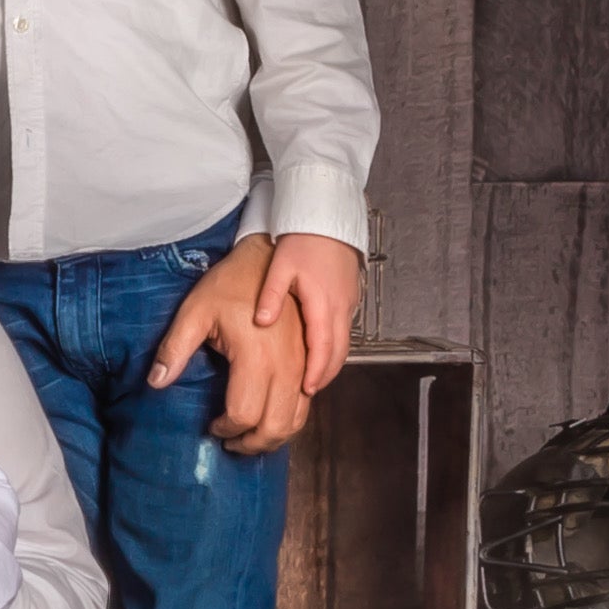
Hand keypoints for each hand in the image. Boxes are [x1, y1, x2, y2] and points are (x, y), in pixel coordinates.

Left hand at [147, 235, 309, 452]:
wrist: (268, 259)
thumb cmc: (230, 283)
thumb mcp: (195, 311)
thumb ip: (175, 349)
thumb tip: (155, 382)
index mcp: (256, 356)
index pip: (244, 414)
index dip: (225, 429)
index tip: (211, 426)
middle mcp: (287, 366)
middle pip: (275, 426)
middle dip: (251, 444)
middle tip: (230, 442)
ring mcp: (303, 365)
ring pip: (296, 420)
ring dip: (273, 437)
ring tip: (248, 437)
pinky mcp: (310, 362)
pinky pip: (307, 404)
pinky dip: (289, 420)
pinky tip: (269, 418)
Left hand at [254, 232, 361, 392]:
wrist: (328, 216)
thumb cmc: (304, 238)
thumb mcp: (281, 265)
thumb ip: (271, 295)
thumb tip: (261, 321)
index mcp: (323, 303)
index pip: (323, 347)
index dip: (315, 372)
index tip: (306, 390)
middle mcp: (340, 308)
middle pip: (337, 353)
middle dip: (322, 377)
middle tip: (307, 392)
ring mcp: (347, 304)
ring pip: (343, 345)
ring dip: (328, 366)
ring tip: (309, 382)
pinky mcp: (347, 298)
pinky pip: (343, 333)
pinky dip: (332, 350)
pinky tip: (316, 355)